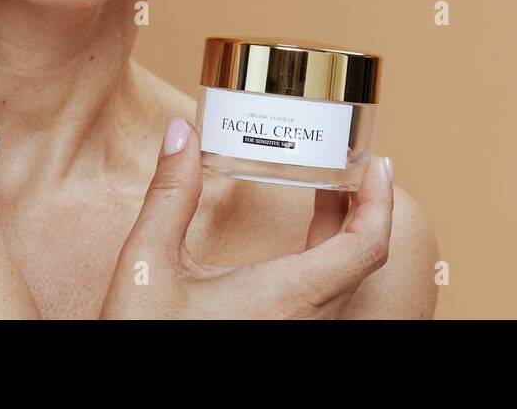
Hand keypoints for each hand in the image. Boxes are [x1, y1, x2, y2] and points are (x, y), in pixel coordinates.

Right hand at [100, 118, 393, 318]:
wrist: (135, 394)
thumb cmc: (142, 338)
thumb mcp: (148, 265)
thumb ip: (170, 195)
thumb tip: (181, 134)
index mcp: (286, 296)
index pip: (367, 247)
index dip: (381, 202)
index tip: (377, 163)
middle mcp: (303, 321)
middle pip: (360, 260)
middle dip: (361, 206)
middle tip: (347, 164)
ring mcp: (295, 335)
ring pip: (341, 282)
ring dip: (342, 235)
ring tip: (325, 190)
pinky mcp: (280, 341)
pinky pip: (322, 299)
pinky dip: (325, 260)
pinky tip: (300, 242)